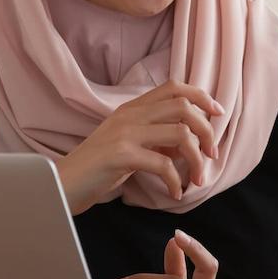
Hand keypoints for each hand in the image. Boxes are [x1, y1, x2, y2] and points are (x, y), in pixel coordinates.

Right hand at [57, 80, 223, 214]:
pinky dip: (176, 180)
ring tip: (197, 179)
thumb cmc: (95, 169)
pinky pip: (164, 163)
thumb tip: (187, 143)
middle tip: (212, 155)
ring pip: (180, 133)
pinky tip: (175, 192)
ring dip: (197, 158)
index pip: (174, 86)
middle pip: (183, 105)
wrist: (59, 184)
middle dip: (207, 130)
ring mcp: (124, 133)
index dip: (201, 96)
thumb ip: (154, 138)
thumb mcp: (127, 146)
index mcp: (132, 108)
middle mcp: (130, 114)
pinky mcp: (120, 155)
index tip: (218, 114)